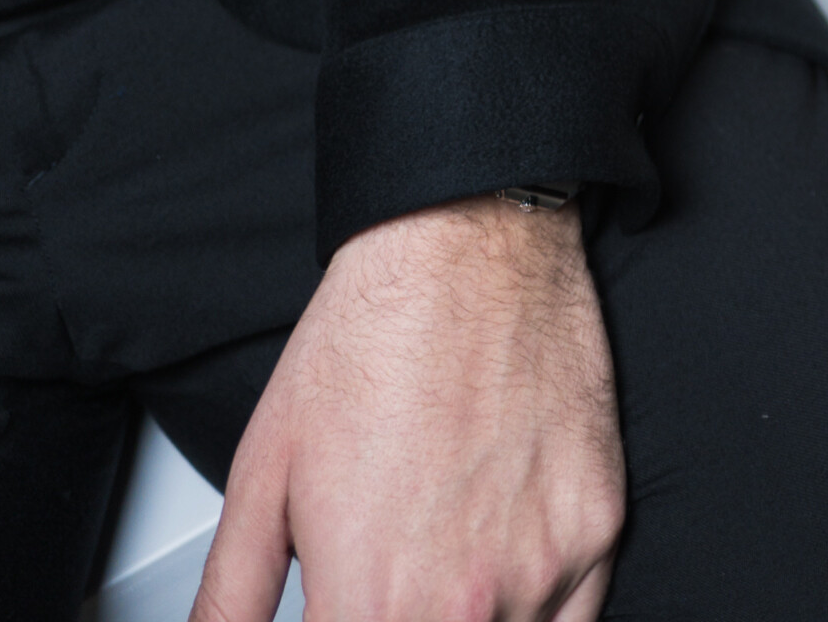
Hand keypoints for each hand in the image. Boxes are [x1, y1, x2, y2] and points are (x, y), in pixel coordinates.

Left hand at [193, 196, 623, 621]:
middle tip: (389, 579)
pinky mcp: (596, 530)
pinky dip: (535, 609)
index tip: (344, 610)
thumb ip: (231, 596)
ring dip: (466, 620)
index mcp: (369, 605)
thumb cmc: (369, 341)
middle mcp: (459, 607)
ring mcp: (540, 573)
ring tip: (440, 557)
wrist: (464, 244)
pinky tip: (498, 558)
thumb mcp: (262, 476)